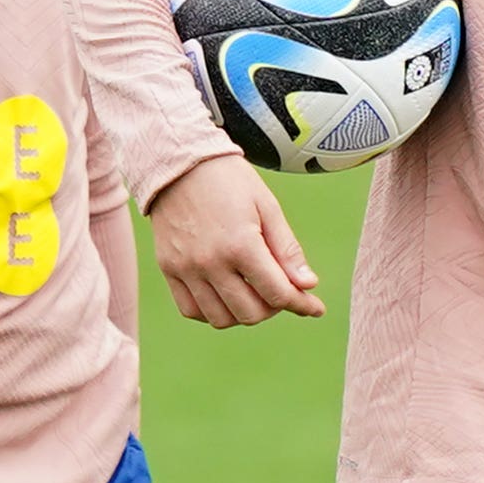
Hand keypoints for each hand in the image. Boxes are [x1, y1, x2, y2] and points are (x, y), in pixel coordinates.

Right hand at [148, 154, 322, 326]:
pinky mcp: (169, 269)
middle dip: (273, 308)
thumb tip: (308, 285)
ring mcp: (186, 269)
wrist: (179, 163)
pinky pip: (191, 310)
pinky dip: (212, 312)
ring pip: (221, 319)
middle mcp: (211, 263)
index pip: (278, 294)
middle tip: (278, 290)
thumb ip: (287, 250)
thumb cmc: (228, 180)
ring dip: (243, 313)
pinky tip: (224, 295)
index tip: (314, 307)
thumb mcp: (267, 207)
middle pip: (250, 314)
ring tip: (252, 292)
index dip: (302, 305)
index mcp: (241, 245)